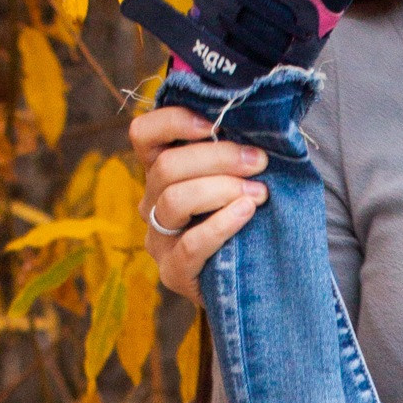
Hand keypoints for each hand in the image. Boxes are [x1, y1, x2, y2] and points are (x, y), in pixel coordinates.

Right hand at [129, 103, 268, 299]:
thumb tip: (259, 121)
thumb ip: (235, 153)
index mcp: (160, 172)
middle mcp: (151, 203)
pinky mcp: (173, 273)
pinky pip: (190, 245)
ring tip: (259, 194)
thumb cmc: (249, 218)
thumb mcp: (238, 178)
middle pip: (166, 167)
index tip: (213, 125)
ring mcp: (158, 240)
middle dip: (218, 158)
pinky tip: (247, 213)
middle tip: (259, 161)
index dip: (172, 122)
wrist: (254, 281)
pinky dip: (221, 224)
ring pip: (173, 201)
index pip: (143, 135)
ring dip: (221, 189)